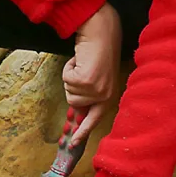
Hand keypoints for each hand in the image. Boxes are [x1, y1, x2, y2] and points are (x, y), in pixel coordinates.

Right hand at [63, 4, 121, 145]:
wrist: (102, 32)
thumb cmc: (98, 53)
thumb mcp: (98, 79)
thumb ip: (90, 96)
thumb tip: (77, 115)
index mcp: (108, 97)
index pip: (94, 120)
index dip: (82, 132)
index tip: (73, 144)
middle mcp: (105, 96)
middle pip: (73, 103)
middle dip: (72, 85)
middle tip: (82, 70)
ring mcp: (96, 89)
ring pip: (68, 91)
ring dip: (71, 75)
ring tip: (83, 63)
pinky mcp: (86, 80)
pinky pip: (66, 79)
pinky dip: (69, 67)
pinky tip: (79, 59)